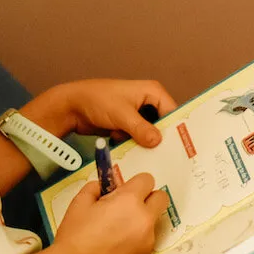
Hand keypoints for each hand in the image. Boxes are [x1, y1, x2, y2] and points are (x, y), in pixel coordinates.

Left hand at [24, 79, 177, 147]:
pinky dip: (137, 147)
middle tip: (170, 159)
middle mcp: (148, 102)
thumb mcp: (121, 114)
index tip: (181, 147)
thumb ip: (140, 128)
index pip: (172, 111)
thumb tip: (158, 141)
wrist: (72, 107)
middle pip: (163, 124)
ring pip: (150, 133)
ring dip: (149, 146)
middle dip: (163, 139)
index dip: (177, 128)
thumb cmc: (97, 100)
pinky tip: (137, 158)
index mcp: (152, 92)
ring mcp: (137, 115)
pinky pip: (138, 138)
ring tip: (155, 162)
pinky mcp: (127, 126)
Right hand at [51, 173, 170, 253]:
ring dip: (143, 219)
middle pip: (161, 198)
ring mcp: (148, 238)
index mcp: (129, 200)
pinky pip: (148, 238)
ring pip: (154, 220)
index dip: (135, 183)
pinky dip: (139, 237)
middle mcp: (144, 218)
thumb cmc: (75, 235)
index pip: (147, 179)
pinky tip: (118, 245)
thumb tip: (106, 186)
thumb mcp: (80, 202)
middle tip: (128, 206)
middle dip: (148, 198)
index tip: (124, 190)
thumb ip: (97, 187)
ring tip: (119, 229)